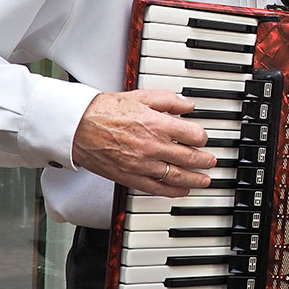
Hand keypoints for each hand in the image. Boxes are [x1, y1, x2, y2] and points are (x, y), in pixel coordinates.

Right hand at [70, 90, 215, 195]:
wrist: (77, 127)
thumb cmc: (104, 110)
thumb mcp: (140, 96)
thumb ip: (168, 100)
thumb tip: (188, 105)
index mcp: (158, 124)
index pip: (194, 135)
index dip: (202, 137)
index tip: (203, 139)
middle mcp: (153, 146)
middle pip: (190, 157)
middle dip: (205, 161)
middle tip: (211, 162)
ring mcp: (142, 164)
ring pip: (177, 176)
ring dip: (195, 179)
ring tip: (205, 180)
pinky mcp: (130, 176)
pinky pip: (157, 188)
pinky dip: (173, 192)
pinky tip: (182, 191)